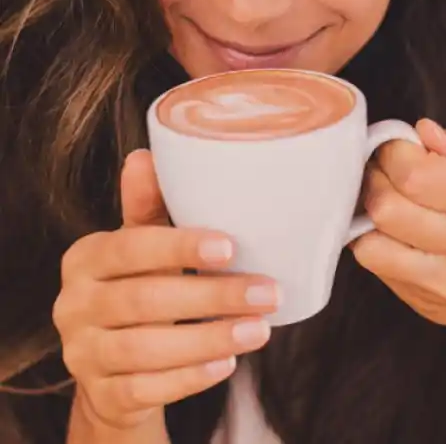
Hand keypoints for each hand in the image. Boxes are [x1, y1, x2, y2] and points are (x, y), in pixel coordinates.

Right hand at [54, 150, 280, 434]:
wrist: (115, 369)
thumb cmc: (140, 290)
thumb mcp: (142, 249)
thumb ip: (148, 208)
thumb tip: (147, 155)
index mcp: (86, 258)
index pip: (130, 247)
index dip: (180, 247)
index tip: (231, 248)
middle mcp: (74, 305)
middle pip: (144, 300)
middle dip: (212, 296)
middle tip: (268, 292)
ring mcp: (82, 354)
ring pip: (146, 348)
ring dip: (209, 338)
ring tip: (260, 330)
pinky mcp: (102, 394)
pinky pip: (144, 389)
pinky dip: (189, 378)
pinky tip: (227, 364)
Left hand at [352, 120, 445, 343]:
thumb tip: (421, 130)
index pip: (418, 173)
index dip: (394, 153)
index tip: (398, 149)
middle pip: (389, 205)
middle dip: (375, 178)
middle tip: (383, 171)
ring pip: (374, 237)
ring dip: (368, 210)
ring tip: (383, 198)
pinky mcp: (423, 299)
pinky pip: (373, 261)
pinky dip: (368, 238)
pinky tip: (384, 229)